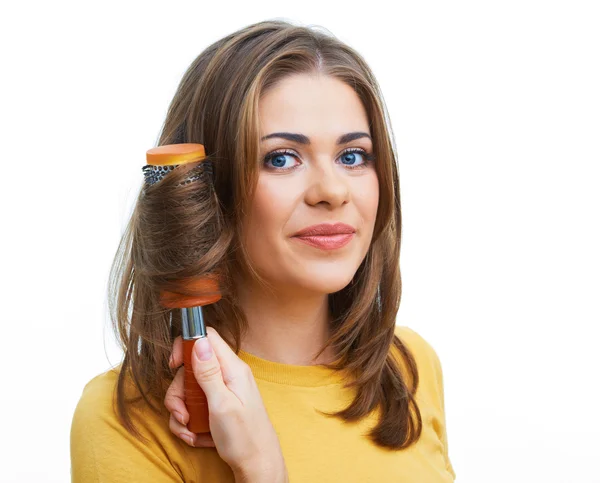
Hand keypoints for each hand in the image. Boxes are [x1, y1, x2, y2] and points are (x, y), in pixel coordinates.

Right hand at [164, 326, 286, 478]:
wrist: (257, 466)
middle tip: (182, 413)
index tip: (174, 365)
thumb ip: (209, 372)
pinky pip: (195, 406)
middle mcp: (228, 376)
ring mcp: (223, 391)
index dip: (186, 345)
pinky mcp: (218, 406)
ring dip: (182, 412)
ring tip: (190, 431)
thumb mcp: (222, 404)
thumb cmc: (245, 438)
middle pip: (191, 368)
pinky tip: (196, 436)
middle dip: (179, 392)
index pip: (207, 338)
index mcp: (233, 369)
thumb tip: (199, 341)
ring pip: (189, 390)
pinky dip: (190, 423)